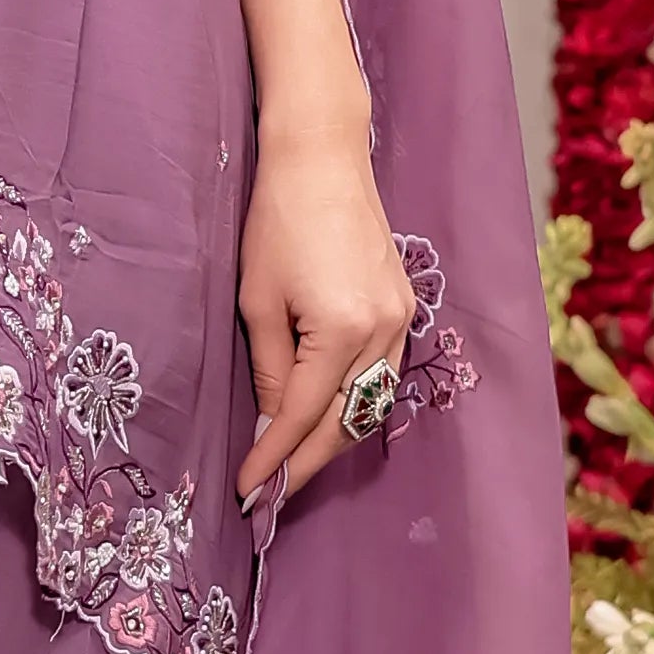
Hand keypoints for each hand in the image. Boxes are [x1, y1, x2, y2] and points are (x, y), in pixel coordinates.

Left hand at [235, 120, 413, 509]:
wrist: (322, 158)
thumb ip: (271, 370)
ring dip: (333, 439)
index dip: (275, 458)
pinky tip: (325, 420)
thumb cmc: (276, 220)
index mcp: (344, 329)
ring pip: (370, 403)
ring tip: (292, 467)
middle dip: (307, 462)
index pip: (305, 415)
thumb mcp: (258, 300)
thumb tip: (273, 427)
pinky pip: (382, 374)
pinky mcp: (404, 307)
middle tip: (270, 495)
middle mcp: (384, 330)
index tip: (249, 493)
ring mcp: (402, 318)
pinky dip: (354, 404)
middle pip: (347, 421)